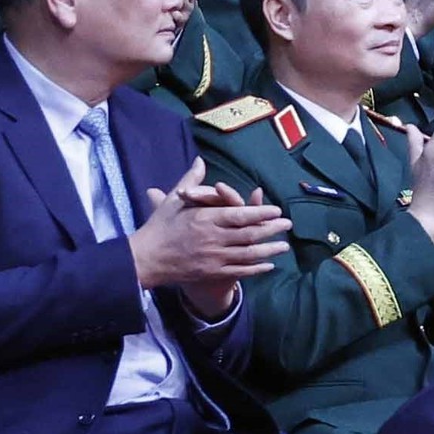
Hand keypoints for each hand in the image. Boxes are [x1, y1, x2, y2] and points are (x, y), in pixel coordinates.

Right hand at [128, 158, 289, 311]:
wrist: (145, 259)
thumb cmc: (160, 227)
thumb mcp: (175, 202)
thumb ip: (192, 181)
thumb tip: (200, 160)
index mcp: (205, 219)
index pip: (239, 215)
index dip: (260, 213)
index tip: (277, 210)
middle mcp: (212, 238)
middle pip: (249, 234)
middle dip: (271, 229)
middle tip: (288, 225)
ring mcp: (214, 258)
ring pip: (248, 254)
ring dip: (269, 250)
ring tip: (285, 245)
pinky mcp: (212, 273)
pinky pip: (239, 271)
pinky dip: (256, 268)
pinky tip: (269, 265)